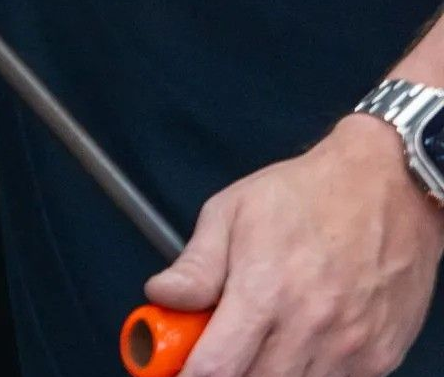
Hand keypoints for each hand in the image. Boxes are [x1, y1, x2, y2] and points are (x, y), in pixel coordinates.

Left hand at [145, 116, 443, 375]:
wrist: (386, 189)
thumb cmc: (305, 194)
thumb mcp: (231, 212)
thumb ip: (196, 265)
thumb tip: (162, 296)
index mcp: (265, 290)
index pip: (217, 366)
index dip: (190, 375)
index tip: (177, 368)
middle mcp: (310, 327)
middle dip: (227, 370)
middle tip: (218, 343)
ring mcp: (349, 349)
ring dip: (266, 371)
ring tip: (259, 334)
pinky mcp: (378, 359)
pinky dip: (306, 371)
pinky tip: (297, 339)